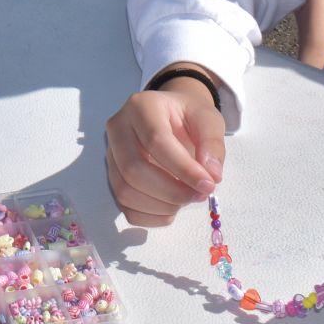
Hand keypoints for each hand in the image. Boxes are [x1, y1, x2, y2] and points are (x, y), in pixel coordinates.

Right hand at [104, 78, 224, 225]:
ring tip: (187, 199)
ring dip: (161, 206)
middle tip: (199, 195)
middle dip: (170, 191)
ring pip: (125, 191)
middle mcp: (118, 128)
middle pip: (133, 169)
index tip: (208, 185)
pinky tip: (172, 209)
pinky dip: (151, 217)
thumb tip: (212, 175)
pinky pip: (125, 207)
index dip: (183, 168)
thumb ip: (212, 144)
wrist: (172, 116)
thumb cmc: (189, 116)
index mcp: (141, 106)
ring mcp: (111, 154)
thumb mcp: (209, 119)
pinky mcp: (113, 176)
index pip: (155, 141)